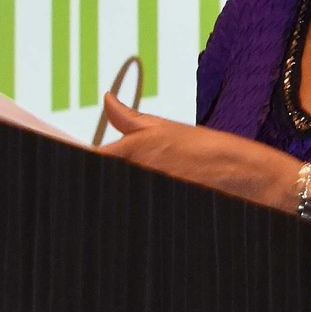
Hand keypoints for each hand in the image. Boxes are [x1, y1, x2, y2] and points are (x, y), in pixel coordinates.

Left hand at [98, 93, 310, 218]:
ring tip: (158, 173)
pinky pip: (139, 206)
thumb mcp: (170, 129)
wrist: (248, 178)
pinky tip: (164, 187)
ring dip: (116, 189)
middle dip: (102, 171)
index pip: (88, 157)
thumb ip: (131, 120)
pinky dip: (138, 203)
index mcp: (132, 151)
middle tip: (101, 175)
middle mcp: (136, 173)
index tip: (61, 147)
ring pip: (118, 192)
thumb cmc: (211, 150)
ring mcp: (148, 193)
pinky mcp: (158, 211)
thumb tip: (107, 100)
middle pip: (104, 174)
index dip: (77, 156)